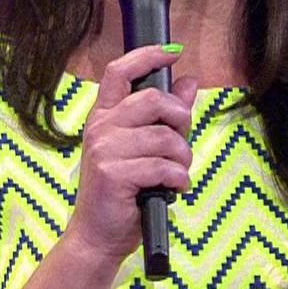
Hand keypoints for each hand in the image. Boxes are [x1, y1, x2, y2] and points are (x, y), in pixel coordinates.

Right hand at [64, 44, 199, 266]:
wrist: (98, 236)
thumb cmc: (123, 193)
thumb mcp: (143, 149)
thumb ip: (165, 117)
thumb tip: (189, 83)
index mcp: (104, 117)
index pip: (120, 71)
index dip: (148, 56)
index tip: (173, 52)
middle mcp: (100, 128)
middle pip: (152, 100)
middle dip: (180, 118)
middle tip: (183, 141)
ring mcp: (104, 150)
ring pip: (164, 138)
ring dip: (183, 158)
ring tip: (178, 174)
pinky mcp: (113, 174)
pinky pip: (163, 166)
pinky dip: (179, 179)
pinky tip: (175, 189)